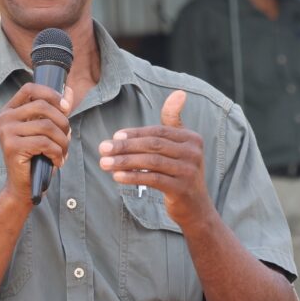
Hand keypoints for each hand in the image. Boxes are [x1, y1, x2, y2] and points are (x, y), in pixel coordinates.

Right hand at [0, 83, 73, 200]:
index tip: (66, 107)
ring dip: (62, 141)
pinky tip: (57, 161)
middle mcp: (4, 118)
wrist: (23, 187)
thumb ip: (56, 110)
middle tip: (66, 138)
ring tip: (63, 152)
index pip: (30, 88)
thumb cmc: (37, 156)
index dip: (51, 94)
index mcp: (10, 110)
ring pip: (46, 126)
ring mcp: (6, 132)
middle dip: (62, 122)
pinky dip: (57, 153)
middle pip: (42, 106)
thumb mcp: (47, 130)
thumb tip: (69, 89)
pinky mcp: (12, 147)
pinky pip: (45, 143)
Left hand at [99, 90, 208, 225]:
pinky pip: (152, 179)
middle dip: (125, 146)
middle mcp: (193, 152)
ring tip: (104, 163)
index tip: (114, 136)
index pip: (158, 131)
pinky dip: (133, 177)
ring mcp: (189, 171)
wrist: (196, 208)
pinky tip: (117, 177)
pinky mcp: (181, 189)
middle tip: (103, 148)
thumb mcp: (180, 146)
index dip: (134, 134)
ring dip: (124, 161)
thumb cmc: (180, 172)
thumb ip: (173, 122)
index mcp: (192, 138)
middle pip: (153, 145)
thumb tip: (179, 92)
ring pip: (150, 162)